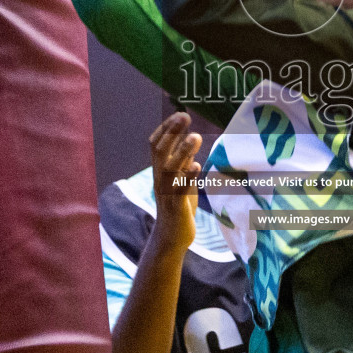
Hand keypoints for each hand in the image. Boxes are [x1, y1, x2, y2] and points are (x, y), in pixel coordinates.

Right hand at [149, 112, 202, 249]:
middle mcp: (160, 179)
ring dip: (182, 152)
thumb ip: (184, 161)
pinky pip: (180, 190)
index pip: (156, 145)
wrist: (171, 237)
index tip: (179, 114)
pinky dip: (188, 178)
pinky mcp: (176, 207)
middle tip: (184, 116)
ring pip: (170, 169)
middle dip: (172, 133)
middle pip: (160, 151)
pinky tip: (197, 166)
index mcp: (160, 171)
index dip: (166, 129)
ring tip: (195, 137)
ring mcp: (167, 193)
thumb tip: (191, 139)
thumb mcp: (181, 179)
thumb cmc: (178, 205)